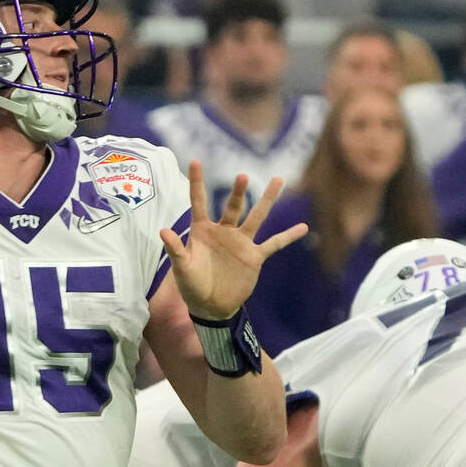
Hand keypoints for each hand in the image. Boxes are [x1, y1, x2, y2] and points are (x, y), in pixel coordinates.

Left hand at [159, 161, 307, 320]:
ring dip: (266, 200)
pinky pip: (274, 243)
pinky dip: (288, 236)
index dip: (197, 182)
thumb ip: (175, 248)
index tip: (196, 161)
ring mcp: (241, 242)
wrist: (210, 306)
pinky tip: (303, 227)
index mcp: (202, 231)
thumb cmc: (191, 285)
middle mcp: (223, 231)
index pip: (199, 202)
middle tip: (242, 176)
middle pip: (233, 206)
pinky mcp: (254, 256)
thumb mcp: (181, 267)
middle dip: (238, 192)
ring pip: (256, 217)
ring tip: (277, 179)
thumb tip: (162, 231)